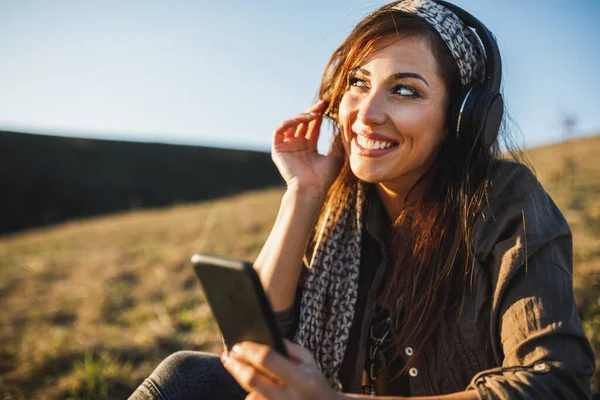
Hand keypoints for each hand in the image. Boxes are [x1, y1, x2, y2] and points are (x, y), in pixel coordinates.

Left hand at [221, 339, 342, 399]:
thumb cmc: (313, 380)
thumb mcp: (308, 360)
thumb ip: (287, 348)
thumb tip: (258, 339)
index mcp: (302, 380)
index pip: (267, 359)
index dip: (250, 350)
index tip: (238, 344)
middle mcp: (290, 398)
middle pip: (250, 379)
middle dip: (235, 365)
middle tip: (227, 355)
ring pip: (250, 395)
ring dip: (242, 381)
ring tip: (238, 369)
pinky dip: (251, 394)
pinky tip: (255, 387)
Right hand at [272, 100, 343, 199]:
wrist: (312, 188)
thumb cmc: (324, 177)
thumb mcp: (336, 156)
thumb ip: (338, 141)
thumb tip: (344, 127)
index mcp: (309, 148)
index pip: (312, 126)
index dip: (319, 115)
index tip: (328, 106)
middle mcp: (297, 145)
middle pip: (302, 123)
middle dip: (312, 112)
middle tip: (323, 104)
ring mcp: (287, 147)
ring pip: (291, 124)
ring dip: (302, 116)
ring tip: (314, 113)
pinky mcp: (278, 149)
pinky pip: (280, 130)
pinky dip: (290, 121)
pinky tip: (303, 118)